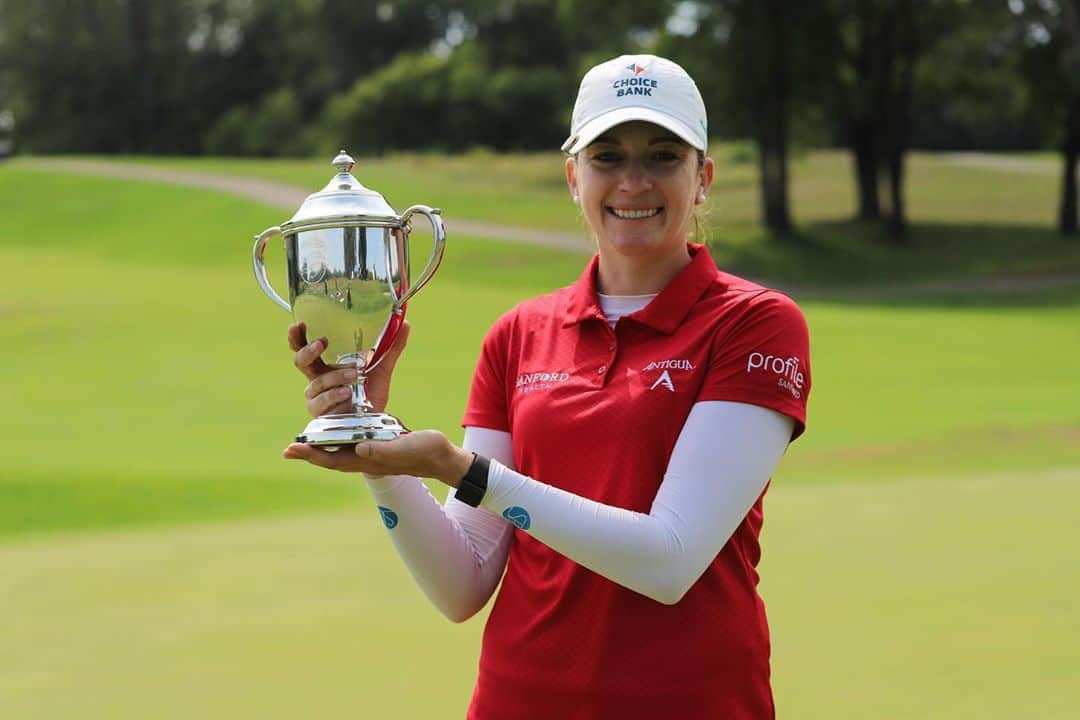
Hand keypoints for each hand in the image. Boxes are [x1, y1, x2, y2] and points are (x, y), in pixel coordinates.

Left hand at [282, 430, 473, 486]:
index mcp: (368, 460)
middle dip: (309, 453)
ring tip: (305, 441)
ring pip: (339, 451)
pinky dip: (338, 438)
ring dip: (321, 447)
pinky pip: (352, 443)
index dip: (311, 454)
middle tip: (289, 448)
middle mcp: (365, 458)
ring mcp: (371, 453)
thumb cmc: (424, 452)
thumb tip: (359, 447)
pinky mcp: (378, 445)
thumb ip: (382, 449)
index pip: (332, 459)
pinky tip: (335, 432)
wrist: (441, 457)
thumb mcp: (404, 447)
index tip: (292, 448)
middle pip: (330, 458)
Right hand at [288, 321, 410, 415]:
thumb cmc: (369, 391)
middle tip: (321, 343)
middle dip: (308, 350)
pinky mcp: (320, 412)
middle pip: (299, 361)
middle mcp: (316, 378)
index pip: (304, 346)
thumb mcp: (382, 367)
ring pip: (316, 382)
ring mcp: (316, 396)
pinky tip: (347, 392)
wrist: (373, 419)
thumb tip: (405, 323)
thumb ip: (391, 346)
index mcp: (325, 363)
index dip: (298, 336)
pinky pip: (321, 401)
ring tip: (354, 374)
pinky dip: (334, 395)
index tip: (301, 324)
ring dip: (334, 376)